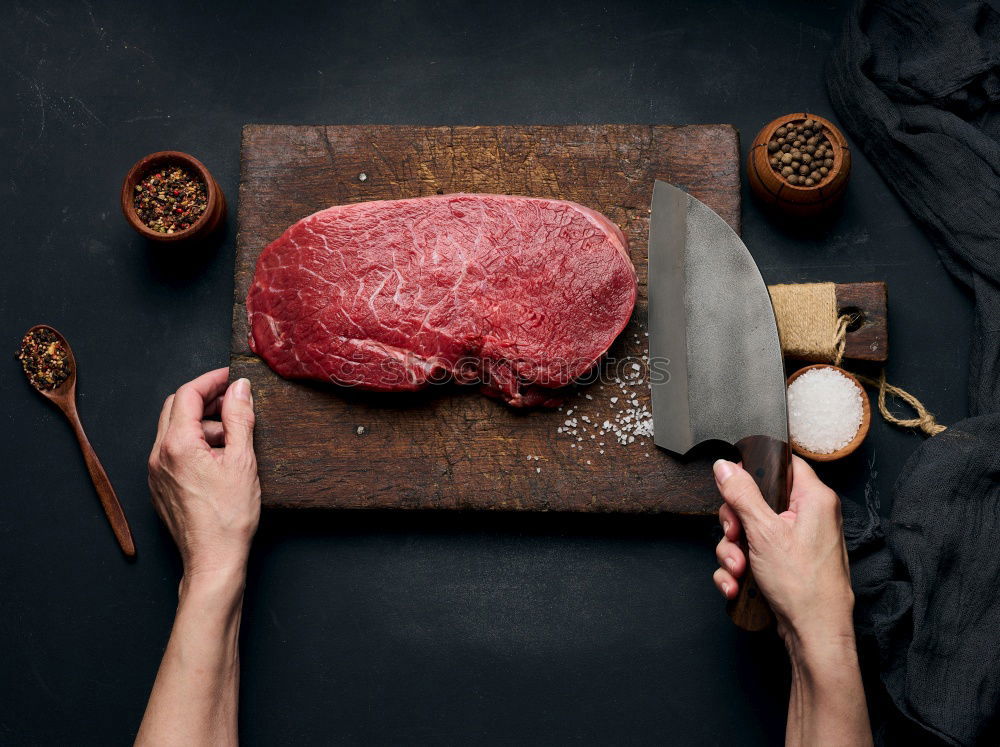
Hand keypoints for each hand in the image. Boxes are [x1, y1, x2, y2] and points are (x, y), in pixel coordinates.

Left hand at [148, 368, 260, 581]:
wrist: (213, 560)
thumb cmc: (229, 517)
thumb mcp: (242, 460)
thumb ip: (240, 418)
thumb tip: (240, 388)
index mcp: (177, 444)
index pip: (188, 394)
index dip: (212, 380)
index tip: (232, 378)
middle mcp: (159, 455)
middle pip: (176, 409)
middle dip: (206, 400)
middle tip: (235, 401)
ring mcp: (156, 473)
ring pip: (174, 431)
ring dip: (203, 424)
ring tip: (233, 437)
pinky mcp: (160, 487)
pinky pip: (173, 453)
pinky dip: (195, 444)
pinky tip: (220, 458)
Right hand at [712, 456, 853, 654]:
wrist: (813, 635)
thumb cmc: (804, 585)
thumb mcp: (764, 532)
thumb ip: (742, 494)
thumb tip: (725, 466)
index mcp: (813, 499)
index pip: (783, 463)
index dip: (755, 468)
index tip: (733, 483)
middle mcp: (807, 516)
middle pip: (757, 500)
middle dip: (735, 523)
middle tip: (734, 535)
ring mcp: (795, 541)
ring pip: (749, 531)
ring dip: (733, 551)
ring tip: (737, 570)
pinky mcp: (783, 563)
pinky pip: (752, 554)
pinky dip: (738, 569)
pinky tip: (736, 585)